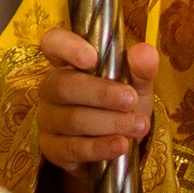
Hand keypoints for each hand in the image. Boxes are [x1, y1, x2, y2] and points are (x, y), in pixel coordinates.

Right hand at [37, 25, 157, 169]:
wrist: (115, 147)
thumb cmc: (120, 106)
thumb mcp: (136, 86)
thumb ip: (140, 69)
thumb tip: (145, 51)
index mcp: (67, 63)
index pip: (54, 43)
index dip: (67, 47)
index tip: (91, 58)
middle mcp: (52, 89)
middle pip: (64, 86)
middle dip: (101, 94)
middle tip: (130, 100)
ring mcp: (48, 120)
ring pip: (72, 120)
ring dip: (109, 123)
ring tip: (138, 126)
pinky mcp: (52, 149)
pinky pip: (72, 147)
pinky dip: (99, 147)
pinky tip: (121, 145)